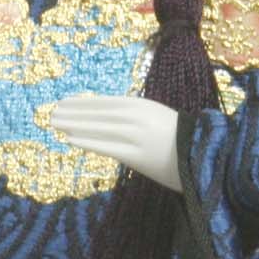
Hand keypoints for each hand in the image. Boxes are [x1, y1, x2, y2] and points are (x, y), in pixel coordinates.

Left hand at [49, 94, 180, 191]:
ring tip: (56, 124)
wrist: (206, 156)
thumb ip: (136, 116)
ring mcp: (137, 137)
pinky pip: (107, 148)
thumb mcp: (158, 118)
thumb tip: (110, 118)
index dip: (83, 102)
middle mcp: (137, 118)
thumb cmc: (182, 139)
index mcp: (143, 105)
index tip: (65, 102)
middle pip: (98, 114)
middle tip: (52, 112)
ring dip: (75, 125)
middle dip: (74, 112)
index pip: (105, 102)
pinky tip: (71, 140)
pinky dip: (88, 142)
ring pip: (99, 128)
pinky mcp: (138, 157)